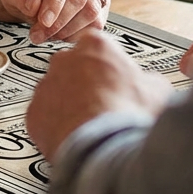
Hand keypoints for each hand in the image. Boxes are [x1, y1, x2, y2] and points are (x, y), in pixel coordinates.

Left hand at [0, 0, 108, 42]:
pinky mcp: (102, 0)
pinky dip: (77, 33)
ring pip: (92, 10)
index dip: (55, 0)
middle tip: (39, 34)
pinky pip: (97, 22)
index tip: (43, 21)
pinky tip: (59, 34)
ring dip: (68, 29)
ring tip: (46, 35)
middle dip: (59, 20)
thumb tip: (34, 5)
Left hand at [25, 29, 172, 161]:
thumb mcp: (158, 91)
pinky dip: (57, 127)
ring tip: (90, 126)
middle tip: (104, 105)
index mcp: (95, 45)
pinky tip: (75, 137)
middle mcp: (64, 60)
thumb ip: (149, 80)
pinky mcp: (34, 113)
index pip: (98, 47)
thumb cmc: (127, 116)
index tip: (116, 79)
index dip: (109, 66)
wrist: (103, 148)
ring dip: (70, 106)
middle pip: (74, 68)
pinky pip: (45, 118)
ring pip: (57, 93)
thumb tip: (151, 84)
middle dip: (86, 84)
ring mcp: (46, 85)